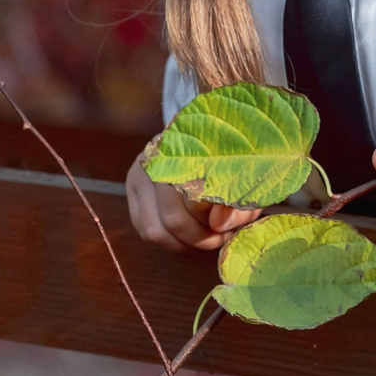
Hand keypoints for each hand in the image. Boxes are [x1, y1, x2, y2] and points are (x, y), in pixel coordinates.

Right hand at [125, 151, 259, 252]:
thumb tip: (220, 226)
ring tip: (203, 237)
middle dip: (199, 238)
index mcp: (188, 150)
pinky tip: (186, 234)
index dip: (214, 225)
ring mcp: (140, 172)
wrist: (204, 133)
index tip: (230, 230)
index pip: (196, 201)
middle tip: (218, 238)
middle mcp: (157, 159)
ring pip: (154, 229)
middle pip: (173, 220)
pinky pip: (144, 229)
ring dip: (181, 243)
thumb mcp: (243, 178)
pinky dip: (166, 239)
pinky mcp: (132, 187)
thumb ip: (237, 204)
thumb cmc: (228, 158)